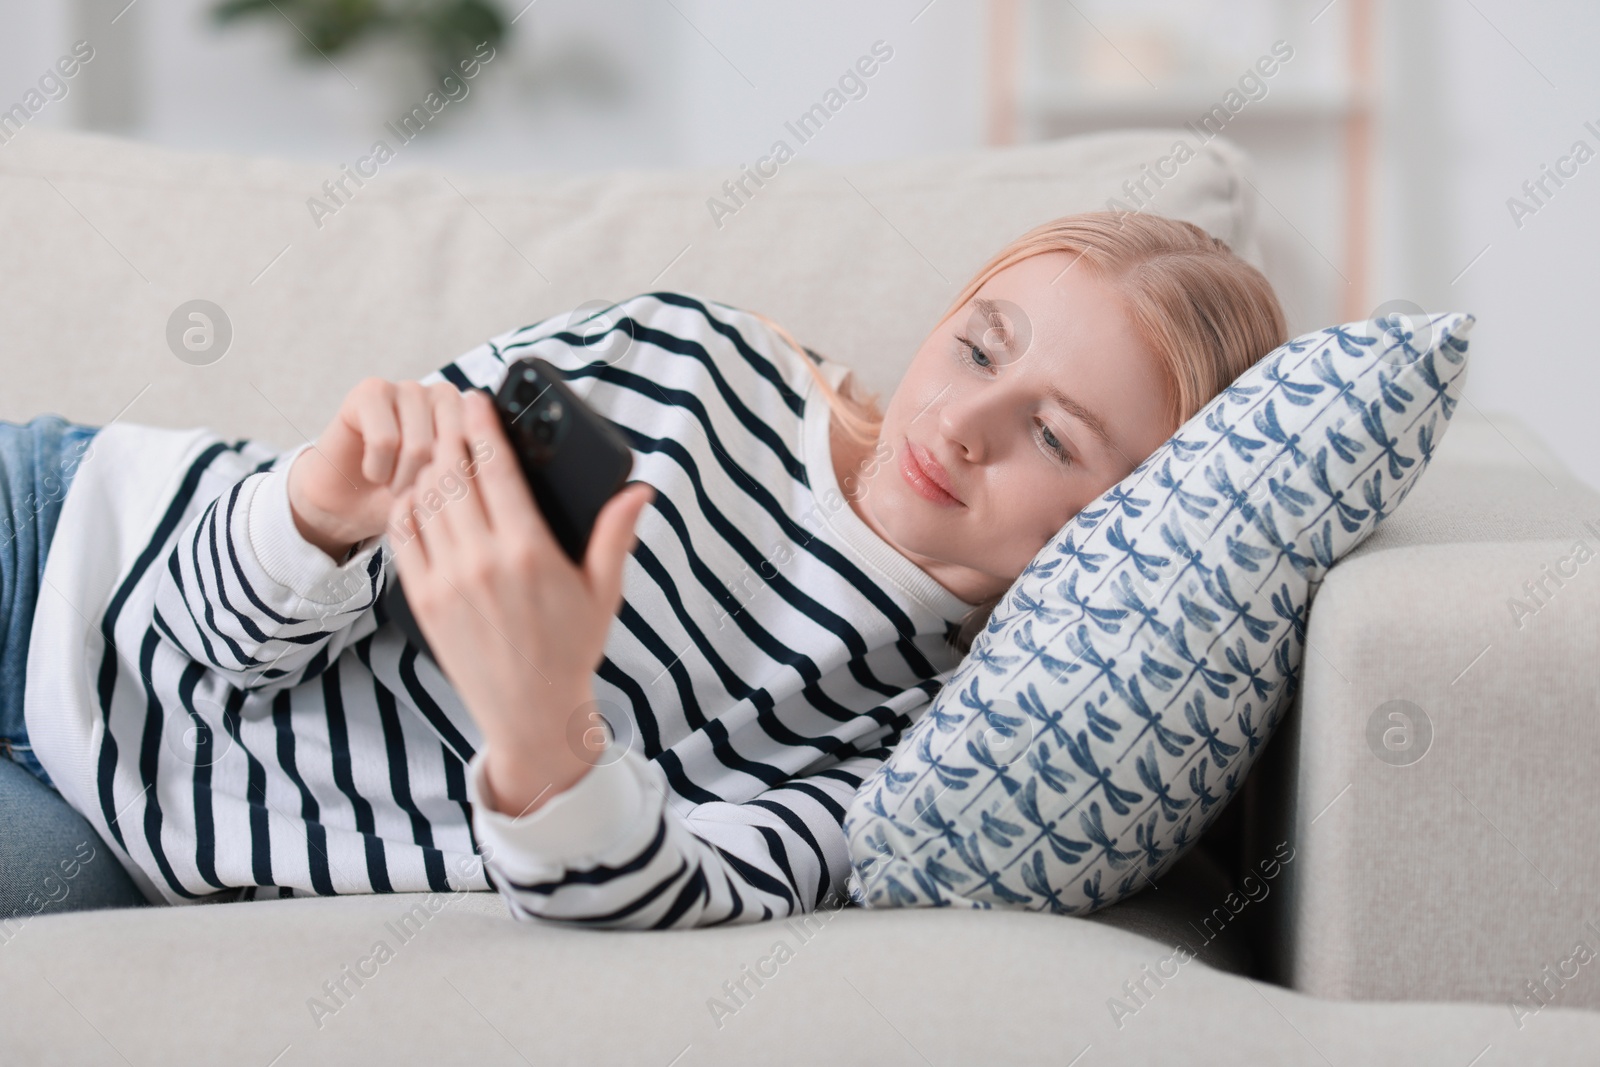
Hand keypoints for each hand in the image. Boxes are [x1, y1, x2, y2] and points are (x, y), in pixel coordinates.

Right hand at [288, 378, 466, 561]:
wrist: (350, 506)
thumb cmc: (405, 499)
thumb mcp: (449, 498)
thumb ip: (474, 479)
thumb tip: (494, 471)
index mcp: (473, 418)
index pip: (483, 447)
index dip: (461, 484)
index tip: (444, 498)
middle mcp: (445, 395)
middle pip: (451, 448)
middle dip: (431, 486)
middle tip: (414, 494)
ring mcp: (409, 388)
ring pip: (418, 446)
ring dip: (402, 481)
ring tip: (393, 484)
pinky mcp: (371, 391)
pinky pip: (384, 440)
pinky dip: (377, 469)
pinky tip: (373, 470)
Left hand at [387, 387, 654, 816]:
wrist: (530, 713)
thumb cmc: (571, 650)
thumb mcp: (603, 591)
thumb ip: (615, 535)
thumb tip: (639, 491)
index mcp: (529, 552)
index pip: (496, 471)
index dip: (484, 428)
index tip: (477, 401)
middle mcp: (482, 561)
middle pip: (453, 476)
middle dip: (450, 435)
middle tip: (450, 410)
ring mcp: (447, 582)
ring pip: (424, 502)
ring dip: (426, 466)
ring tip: (434, 445)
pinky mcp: (423, 602)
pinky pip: (403, 539)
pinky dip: (406, 507)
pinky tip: (415, 492)